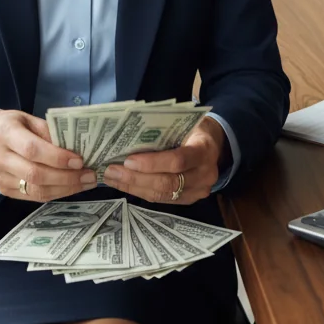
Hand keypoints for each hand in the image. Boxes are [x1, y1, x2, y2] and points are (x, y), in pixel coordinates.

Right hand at [0, 109, 96, 201]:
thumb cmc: (11, 125)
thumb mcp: (28, 119)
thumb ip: (49, 132)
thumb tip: (76, 148)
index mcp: (5, 133)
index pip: (32, 149)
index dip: (57, 157)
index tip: (79, 161)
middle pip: (35, 174)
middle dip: (66, 178)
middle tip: (89, 175)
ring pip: (35, 191)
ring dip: (64, 189)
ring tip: (85, 183)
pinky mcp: (3, 190)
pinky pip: (32, 197)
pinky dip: (54, 193)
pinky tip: (69, 187)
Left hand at [102, 118, 224, 205]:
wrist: (213, 144)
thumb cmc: (192, 129)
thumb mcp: (183, 124)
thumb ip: (162, 132)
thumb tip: (127, 138)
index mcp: (204, 150)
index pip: (178, 161)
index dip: (152, 163)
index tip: (128, 161)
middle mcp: (205, 174)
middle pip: (168, 182)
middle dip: (136, 178)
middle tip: (111, 171)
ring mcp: (199, 191)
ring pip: (162, 195)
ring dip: (134, 187)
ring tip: (112, 178)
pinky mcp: (189, 200)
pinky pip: (162, 199)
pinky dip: (141, 191)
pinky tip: (124, 184)